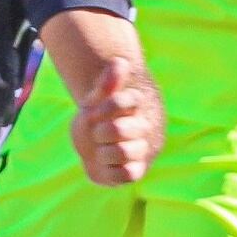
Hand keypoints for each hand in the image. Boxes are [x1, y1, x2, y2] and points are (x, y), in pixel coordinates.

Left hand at [70, 57, 159, 185]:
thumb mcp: (96, 100)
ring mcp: (140, 150)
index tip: (92, 112)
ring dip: (103, 152)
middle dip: (100, 132)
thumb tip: (119, 61)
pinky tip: (105, 163)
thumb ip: (107, 83)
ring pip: (124, 152)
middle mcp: (143, 128)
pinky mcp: (136, 171)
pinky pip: (127, 175)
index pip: (124, 101)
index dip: (103, 108)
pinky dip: (110, 170)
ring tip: (101, 149)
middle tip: (96, 133)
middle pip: (119, 129)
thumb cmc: (98, 118)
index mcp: (135, 106)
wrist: (97, 144)